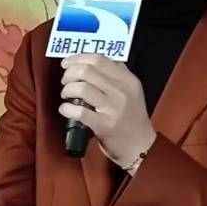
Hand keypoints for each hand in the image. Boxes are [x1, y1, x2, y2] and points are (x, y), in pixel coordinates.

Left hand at [58, 55, 156, 169]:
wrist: (141, 147)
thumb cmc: (132, 118)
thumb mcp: (132, 91)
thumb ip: (117, 74)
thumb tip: (91, 61)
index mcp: (128, 80)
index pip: (98, 59)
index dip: (78, 58)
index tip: (66, 63)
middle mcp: (122, 91)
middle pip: (87, 71)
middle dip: (69, 74)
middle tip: (66, 82)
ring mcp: (113, 108)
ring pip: (82, 88)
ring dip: (67, 90)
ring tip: (66, 96)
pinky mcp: (104, 125)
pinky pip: (79, 112)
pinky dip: (66, 109)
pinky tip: (65, 109)